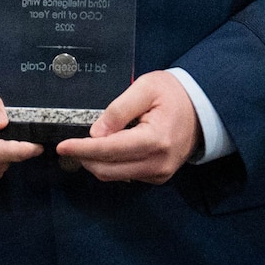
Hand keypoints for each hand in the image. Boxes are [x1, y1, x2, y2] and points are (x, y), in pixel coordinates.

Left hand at [54, 71, 199, 184]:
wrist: (203, 108)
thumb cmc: (174, 94)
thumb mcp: (145, 88)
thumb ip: (118, 110)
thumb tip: (96, 133)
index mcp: (155, 140)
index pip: (109, 150)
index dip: (82, 149)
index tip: (61, 147)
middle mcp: (158, 163)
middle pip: (107, 169)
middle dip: (85, 158)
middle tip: (71, 143)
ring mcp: (159, 174)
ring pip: (114, 176)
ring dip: (97, 162)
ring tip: (93, 142)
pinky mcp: (159, 177)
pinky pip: (126, 175)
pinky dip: (113, 164)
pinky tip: (113, 147)